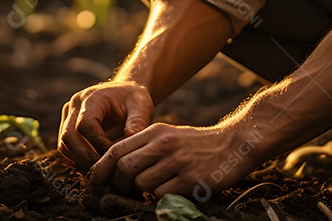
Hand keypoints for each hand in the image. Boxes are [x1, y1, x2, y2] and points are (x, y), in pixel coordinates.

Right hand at [58, 81, 153, 172]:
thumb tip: (131, 136)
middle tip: (103, 170)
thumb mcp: (141, 105)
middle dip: (85, 157)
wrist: (125, 94)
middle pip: (68, 136)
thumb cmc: (134, 99)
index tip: (114, 155)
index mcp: (91, 98)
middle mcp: (74, 106)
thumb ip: (138, 120)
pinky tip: (94, 167)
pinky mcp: (68, 128)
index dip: (97, 144)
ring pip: (63, 144)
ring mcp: (68, 117)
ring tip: (100, 170)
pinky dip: (77, 160)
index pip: (85, 125)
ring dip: (79, 161)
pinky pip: (66, 149)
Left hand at [88, 121, 260, 198]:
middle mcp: (164, 144)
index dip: (101, 168)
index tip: (97, 181)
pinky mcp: (190, 180)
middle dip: (119, 184)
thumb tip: (115, 167)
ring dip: (141, 193)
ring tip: (150, 191)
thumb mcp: (168, 135)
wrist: (234, 144)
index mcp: (155, 132)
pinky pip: (162, 195)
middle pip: (124, 168)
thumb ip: (144, 147)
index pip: (116, 150)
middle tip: (124, 191)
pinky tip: (169, 192)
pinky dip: (160, 198)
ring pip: (141, 184)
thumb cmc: (196, 144)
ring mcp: (177, 162)